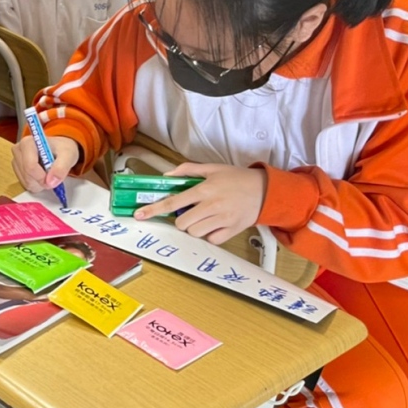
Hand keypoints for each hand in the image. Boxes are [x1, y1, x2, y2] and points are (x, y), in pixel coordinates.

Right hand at [12, 134, 79, 192]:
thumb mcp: (68, 155)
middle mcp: (18, 150)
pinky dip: (36, 184)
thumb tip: (50, 182)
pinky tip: (42, 175)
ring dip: (40, 183)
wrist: (59, 149)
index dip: (42, 177)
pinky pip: (26, 184)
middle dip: (42, 180)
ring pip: (26, 182)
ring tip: (48, 172)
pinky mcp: (17, 170)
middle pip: (27, 176)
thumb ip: (61, 168)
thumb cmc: (62, 149)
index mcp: (27, 143)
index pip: (30, 166)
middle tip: (53, 174)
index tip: (53, 179)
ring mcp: (16, 161)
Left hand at [134, 163, 265, 244]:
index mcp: (205, 189)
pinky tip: (215, 224)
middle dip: (181, 220)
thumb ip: (188, 170)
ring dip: (194, 227)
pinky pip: (212, 239)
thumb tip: (167, 176)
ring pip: (195, 233)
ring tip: (204, 217)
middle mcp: (212, 205)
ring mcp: (223, 219)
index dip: (154, 209)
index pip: (173, 201)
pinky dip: (210, 235)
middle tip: (189, 213)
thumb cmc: (237, 178)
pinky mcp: (232, 230)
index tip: (140, 215)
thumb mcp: (213, 168)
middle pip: (182, 223)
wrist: (267, 190)